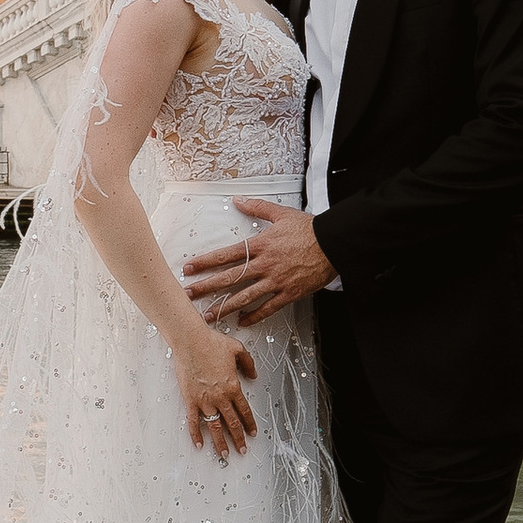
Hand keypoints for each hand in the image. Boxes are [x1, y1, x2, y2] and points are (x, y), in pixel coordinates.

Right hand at [176, 323, 259, 458]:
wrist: (191, 340)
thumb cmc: (212, 342)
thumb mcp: (237, 349)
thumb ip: (248, 364)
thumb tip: (254, 375)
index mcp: (233, 387)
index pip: (244, 411)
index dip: (249, 424)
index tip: (252, 434)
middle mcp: (220, 397)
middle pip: (232, 423)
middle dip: (238, 439)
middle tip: (242, 450)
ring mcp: (204, 400)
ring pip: (215, 427)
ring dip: (221, 442)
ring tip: (225, 454)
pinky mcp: (190, 400)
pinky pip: (193, 421)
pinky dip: (196, 435)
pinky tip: (199, 445)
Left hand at [181, 194, 334, 324]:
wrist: (334, 243)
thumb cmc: (309, 228)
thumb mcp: (281, 213)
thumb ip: (256, 207)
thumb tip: (237, 200)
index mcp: (260, 245)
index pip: (226, 254)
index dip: (205, 262)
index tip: (188, 268)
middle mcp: (264, 264)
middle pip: (230, 278)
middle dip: (207, 287)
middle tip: (188, 295)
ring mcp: (276, 281)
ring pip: (245, 297)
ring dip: (224, 307)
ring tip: (208, 315)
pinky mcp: (289, 293)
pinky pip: (268, 308)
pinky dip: (254, 316)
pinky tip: (241, 322)